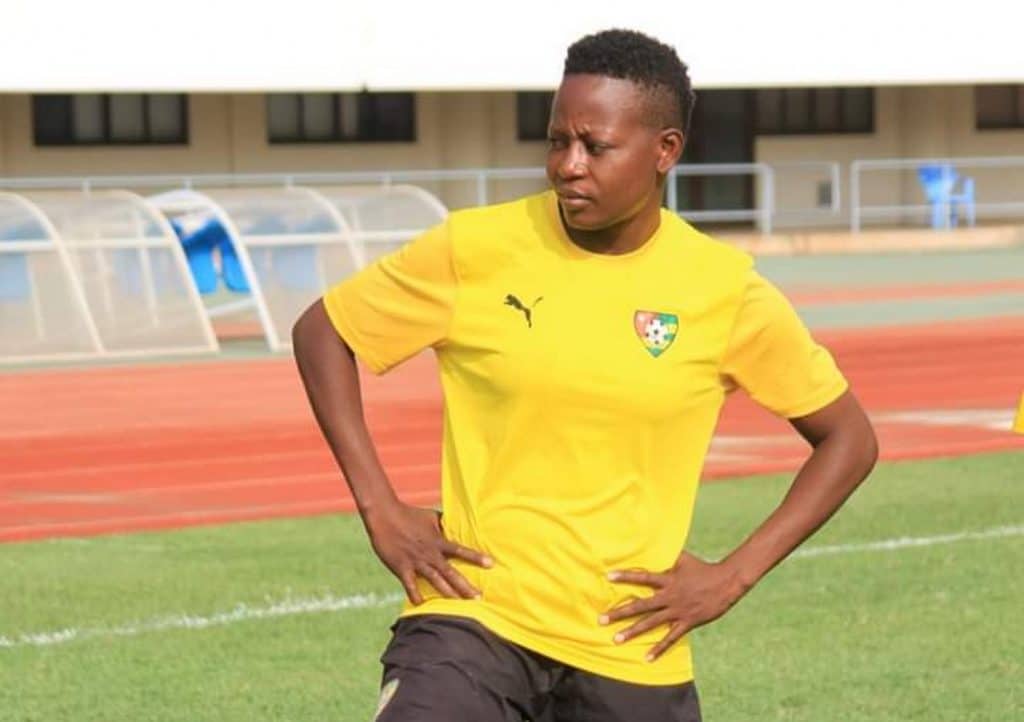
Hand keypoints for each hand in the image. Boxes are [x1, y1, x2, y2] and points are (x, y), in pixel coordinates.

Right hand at [363, 501, 492, 604]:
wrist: (385, 515)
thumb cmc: (409, 514)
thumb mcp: (431, 517)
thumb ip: (444, 524)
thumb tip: (457, 523)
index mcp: (438, 541)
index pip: (460, 550)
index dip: (476, 557)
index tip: (491, 564)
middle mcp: (430, 553)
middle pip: (450, 572)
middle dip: (465, 586)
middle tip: (479, 597)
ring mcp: (416, 561)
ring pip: (435, 580)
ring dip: (448, 593)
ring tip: (460, 605)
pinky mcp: (401, 567)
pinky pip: (410, 584)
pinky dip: (415, 594)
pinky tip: (421, 604)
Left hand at [601, 551, 744, 660]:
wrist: (726, 583)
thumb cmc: (703, 568)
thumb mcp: (683, 558)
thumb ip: (667, 555)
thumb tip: (653, 541)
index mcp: (667, 580)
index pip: (643, 578)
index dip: (626, 576)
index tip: (608, 577)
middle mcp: (669, 596)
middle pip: (640, 605)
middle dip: (619, 612)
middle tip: (601, 619)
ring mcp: (677, 611)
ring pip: (651, 623)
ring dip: (633, 632)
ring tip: (616, 639)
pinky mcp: (687, 623)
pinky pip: (670, 638)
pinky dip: (659, 649)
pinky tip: (647, 658)